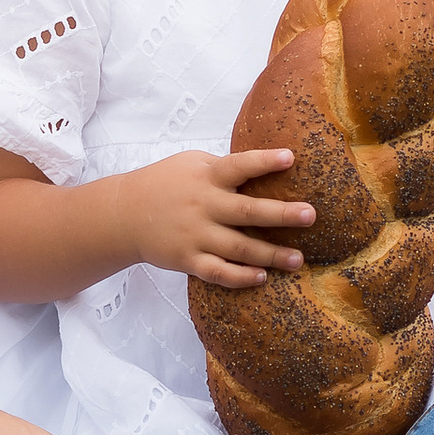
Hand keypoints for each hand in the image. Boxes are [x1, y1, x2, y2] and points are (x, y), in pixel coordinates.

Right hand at [117, 147, 315, 288]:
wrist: (123, 214)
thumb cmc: (165, 183)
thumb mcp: (191, 164)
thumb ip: (224, 168)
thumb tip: (266, 167)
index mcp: (206, 177)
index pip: (238, 166)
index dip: (264, 161)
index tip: (290, 158)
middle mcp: (202, 205)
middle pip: (247, 211)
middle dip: (281, 214)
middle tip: (310, 216)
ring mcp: (194, 235)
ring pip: (239, 248)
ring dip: (270, 254)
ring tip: (298, 260)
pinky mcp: (187, 259)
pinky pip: (218, 272)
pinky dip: (240, 277)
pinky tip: (262, 276)